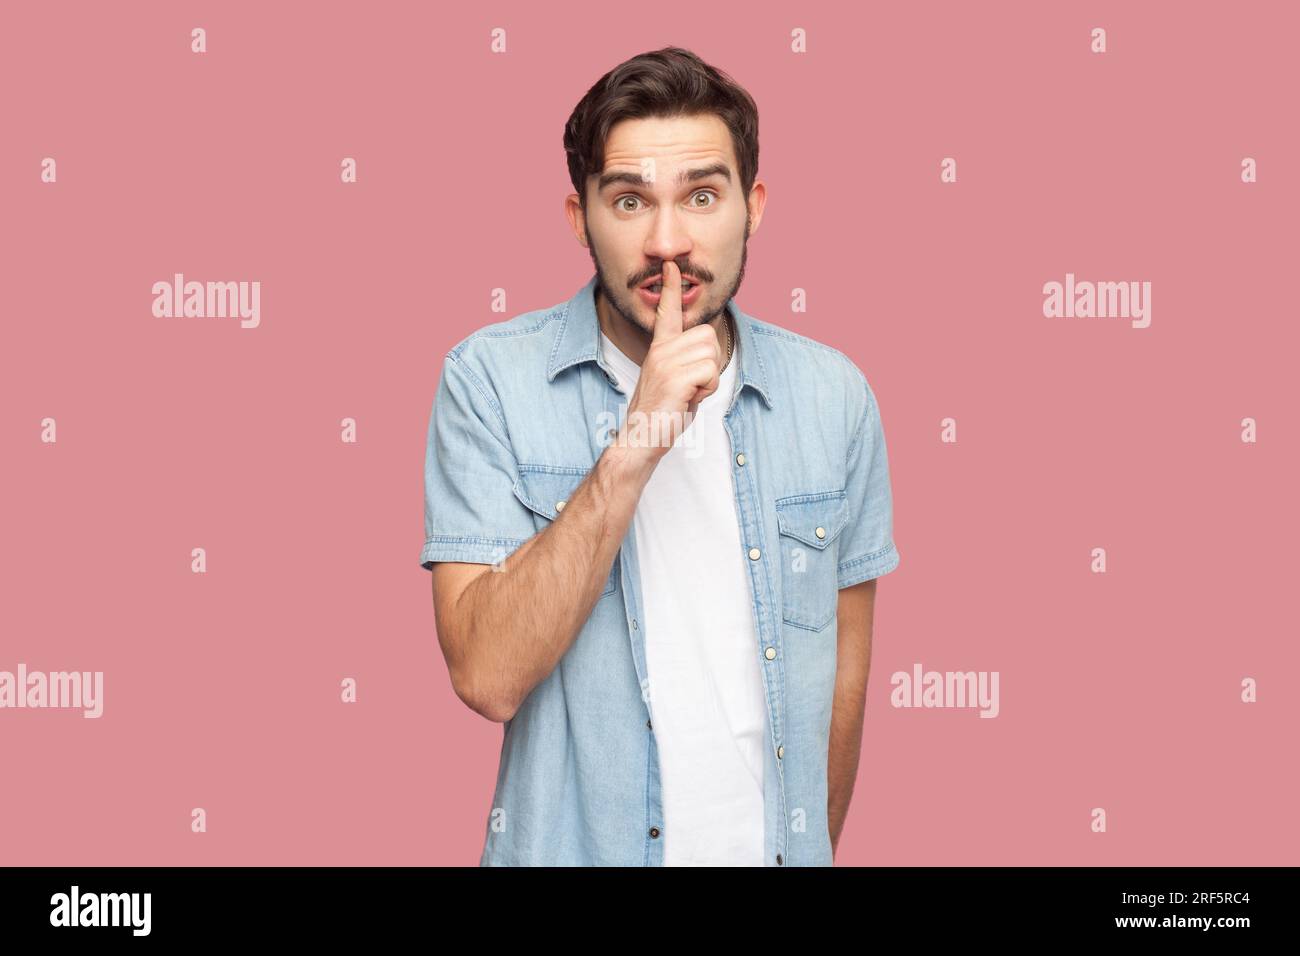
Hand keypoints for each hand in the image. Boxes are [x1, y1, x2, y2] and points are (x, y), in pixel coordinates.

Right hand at [619, 261, 720, 463]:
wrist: (640, 437)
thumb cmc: (661, 412)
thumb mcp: (674, 379)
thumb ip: (687, 361)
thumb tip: (706, 348)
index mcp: (659, 349)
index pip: (667, 312)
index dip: (670, 288)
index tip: (671, 266)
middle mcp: (661, 351)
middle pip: (707, 336)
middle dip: (710, 362)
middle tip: (692, 385)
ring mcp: (666, 363)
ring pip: (711, 354)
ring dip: (708, 379)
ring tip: (688, 393)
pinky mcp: (674, 378)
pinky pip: (710, 372)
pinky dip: (706, 390)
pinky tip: (688, 400)